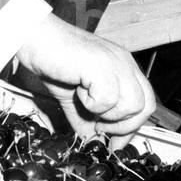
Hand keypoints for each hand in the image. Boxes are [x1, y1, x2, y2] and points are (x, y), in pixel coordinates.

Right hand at [15, 13, 155, 138]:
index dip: (132, 127)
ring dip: (108, 115)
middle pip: (146, 105)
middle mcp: (124, 62)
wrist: (34, 37)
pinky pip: (109, 98)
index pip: (146, 102)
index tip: (114, 142)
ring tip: (87, 104)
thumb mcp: (76, 95)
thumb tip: (92, 141)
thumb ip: (87, 117)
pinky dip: (92, 104)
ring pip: (133, 104)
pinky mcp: (100, 65)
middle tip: (99, 125)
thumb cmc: (53, 59)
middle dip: (124, 126)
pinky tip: (79, 91)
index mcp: (123, 67)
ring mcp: (115, 62)